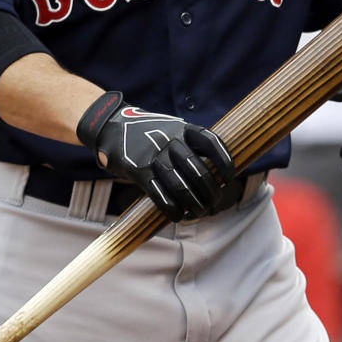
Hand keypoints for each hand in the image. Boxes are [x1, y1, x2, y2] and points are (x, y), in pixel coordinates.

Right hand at [77, 91, 239, 220]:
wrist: (111, 126)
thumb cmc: (147, 132)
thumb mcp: (170, 127)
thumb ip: (188, 143)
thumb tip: (214, 169)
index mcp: (182, 128)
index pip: (211, 142)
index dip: (224, 161)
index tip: (229, 177)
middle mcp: (169, 140)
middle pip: (198, 169)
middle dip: (211, 191)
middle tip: (216, 202)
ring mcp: (154, 156)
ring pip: (181, 185)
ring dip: (195, 203)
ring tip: (202, 211)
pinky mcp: (139, 171)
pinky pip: (160, 194)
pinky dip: (172, 208)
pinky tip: (179, 215)